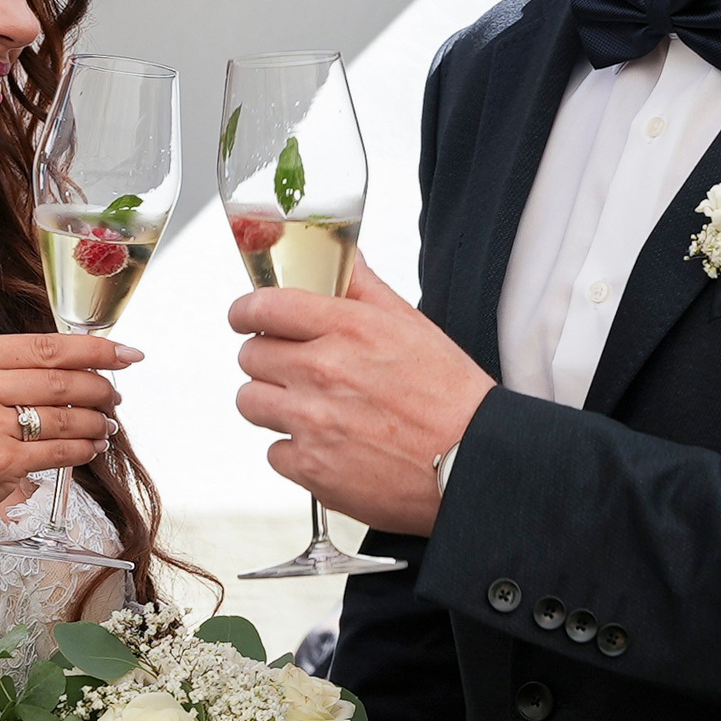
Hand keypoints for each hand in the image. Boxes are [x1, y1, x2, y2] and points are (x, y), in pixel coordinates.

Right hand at [0, 332, 134, 541]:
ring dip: (97, 421)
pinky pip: (60, 451)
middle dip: (101, 386)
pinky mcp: (2, 463)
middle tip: (117, 394)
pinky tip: (92, 447)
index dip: (95, 348)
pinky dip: (85, 449)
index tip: (125, 352)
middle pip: (61, 379)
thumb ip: (3, 369)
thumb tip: (71, 361)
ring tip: (107, 424)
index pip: (46, 346)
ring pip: (66, 417)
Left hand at [229, 257, 492, 536]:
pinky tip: (330, 445)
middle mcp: (323, 371)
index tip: (247, 318)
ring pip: (251, 402)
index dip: (246, 312)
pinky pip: (273, 451)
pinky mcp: (312, 467)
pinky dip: (295, 451)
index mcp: (347, 328)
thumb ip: (361, 285)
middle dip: (267, 360)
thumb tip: (336, 253)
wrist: (474, 462)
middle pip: (250, 356)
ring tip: (312, 409)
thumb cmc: (450, 395)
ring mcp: (313, 421)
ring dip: (274, 404)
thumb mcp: (410, 323)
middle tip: (296, 370)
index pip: (262, 307)